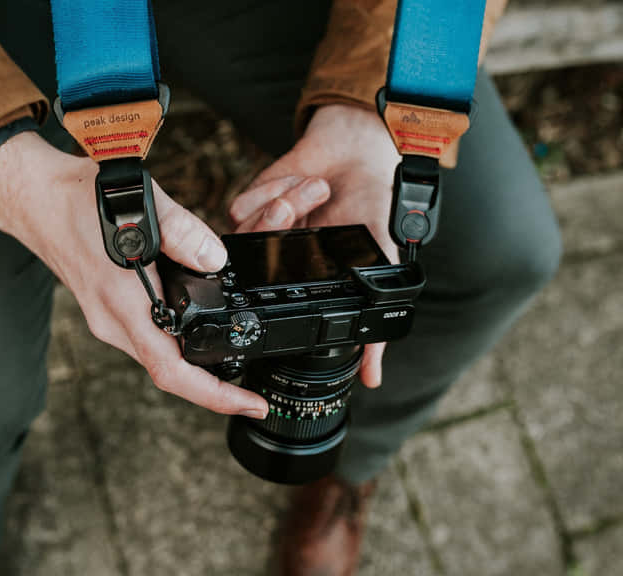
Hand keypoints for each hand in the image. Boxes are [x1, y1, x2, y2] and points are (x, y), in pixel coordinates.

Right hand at [0, 132, 267, 418]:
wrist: (33, 197)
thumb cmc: (75, 200)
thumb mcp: (140, 204)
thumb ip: (183, 232)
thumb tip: (216, 259)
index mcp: (123, 304)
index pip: (172, 370)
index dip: (215, 396)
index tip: (251, 406)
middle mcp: (113, 322)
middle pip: (169, 372)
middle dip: (214, 390)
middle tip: (252, 397)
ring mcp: (108, 319)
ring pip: (159, 356)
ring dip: (195, 368)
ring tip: (233, 368)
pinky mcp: (108, 310)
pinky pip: (149, 339)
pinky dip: (177, 344)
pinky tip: (196, 334)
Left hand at [229, 104, 400, 387]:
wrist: (359, 148)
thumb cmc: (370, 204)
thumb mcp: (380, 266)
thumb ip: (373, 325)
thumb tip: (371, 380)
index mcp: (300, 283)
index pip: (276, 306)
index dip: (278, 301)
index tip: (296, 281)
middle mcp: (275, 264)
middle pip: (254, 275)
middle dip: (284, 239)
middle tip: (308, 218)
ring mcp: (258, 235)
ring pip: (247, 241)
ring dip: (286, 208)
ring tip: (317, 189)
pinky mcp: (248, 204)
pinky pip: (242, 211)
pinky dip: (273, 191)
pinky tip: (299, 180)